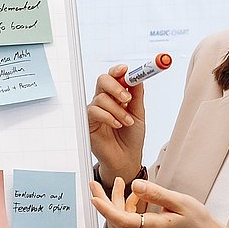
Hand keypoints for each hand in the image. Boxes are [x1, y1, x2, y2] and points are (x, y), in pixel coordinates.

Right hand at [85, 65, 145, 186]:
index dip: (118, 70)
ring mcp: (96, 110)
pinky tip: (117, 125)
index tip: (126, 69)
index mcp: (117, 96)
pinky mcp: (89, 121)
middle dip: (115, 86)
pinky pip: (95, 111)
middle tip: (127, 98)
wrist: (126, 158)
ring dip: (117, 110)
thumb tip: (138, 78)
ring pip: (101, 98)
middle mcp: (105, 100)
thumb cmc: (131, 137)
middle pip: (103, 80)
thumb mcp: (139, 113)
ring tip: (127, 122)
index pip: (114, 77)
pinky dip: (109, 117)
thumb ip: (137, 96)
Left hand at [88, 177, 228, 227]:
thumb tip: (135, 185)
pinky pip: (132, 223)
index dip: (105, 207)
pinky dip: (130, 208)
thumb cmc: (198, 222)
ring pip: (124, 220)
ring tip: (120, 182)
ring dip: (119, 202)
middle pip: (117, 218)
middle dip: (104, 199)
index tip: (93, 196)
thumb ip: (155, 193)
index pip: (121, 219)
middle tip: (93, 182)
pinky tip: (136, 195)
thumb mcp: (179, 202)